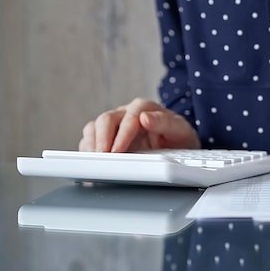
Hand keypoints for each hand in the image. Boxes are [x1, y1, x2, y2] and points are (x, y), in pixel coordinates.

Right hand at [78, 98, 200, 151]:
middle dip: (103, 139)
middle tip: (105, 157)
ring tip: (97, 160)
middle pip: (106, 119)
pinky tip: (93, 162)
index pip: (130, 116)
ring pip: (94, 127)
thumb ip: (166, 123)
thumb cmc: (179, 138)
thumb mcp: (181, 131)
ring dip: (93, 144)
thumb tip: (145, 118)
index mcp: (144, 108)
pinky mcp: (107, 138)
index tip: (119, 150)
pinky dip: (88, 150)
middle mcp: (127, 114)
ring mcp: (115, 125)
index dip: (123, 133)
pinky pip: (90, 139)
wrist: (180, 148)